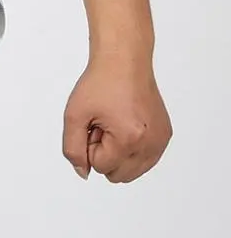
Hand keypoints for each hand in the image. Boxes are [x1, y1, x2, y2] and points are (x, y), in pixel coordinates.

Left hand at [62, 55, 171, 182]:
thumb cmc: (100, 83)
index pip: (99, 166)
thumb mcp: (74, 115)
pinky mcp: (165, 136)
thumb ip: (72, 148)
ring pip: (132, 171)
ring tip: (113, 124)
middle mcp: (151, 143)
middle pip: (117, 175)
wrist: (124, 62)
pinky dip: (131, 149)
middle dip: (104, 153)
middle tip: (102, 125)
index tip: (93, 123)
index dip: (89, 145)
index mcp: (129, 139)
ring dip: (117, 153)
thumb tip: (84, 172)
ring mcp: (161, 141)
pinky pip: (144, 160)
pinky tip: (125, 125)